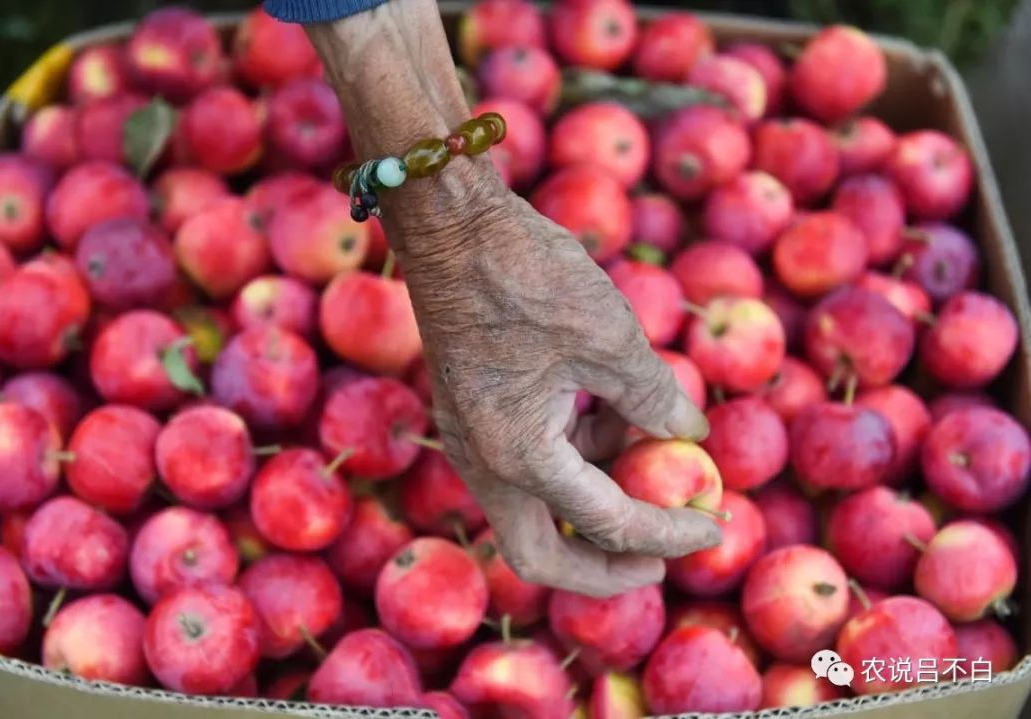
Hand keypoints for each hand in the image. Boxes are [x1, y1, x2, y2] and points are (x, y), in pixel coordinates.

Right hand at [387, 159, 722, 597]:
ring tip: (653, 449)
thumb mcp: (609, 335)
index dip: (669, 532)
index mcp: (517, 454)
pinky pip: (528, 464)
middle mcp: (483, 464)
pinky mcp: (474, 417)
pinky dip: (576, 458)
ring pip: (536, 509)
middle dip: (605, 568)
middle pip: (542, 557)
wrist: (449, 224)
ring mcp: (471, 441)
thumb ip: (654, 396)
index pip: (607, 523)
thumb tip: (691, 434)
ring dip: (596, 497)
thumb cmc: (526, 273)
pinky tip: (616, 417)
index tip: (715, 527)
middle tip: (660, 556)